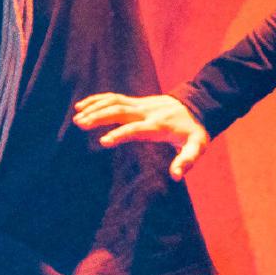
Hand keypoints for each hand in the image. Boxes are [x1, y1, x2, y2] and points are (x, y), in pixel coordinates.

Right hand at [74, 91, 208, 179]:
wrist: (197, 105)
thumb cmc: (194, 131)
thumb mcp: (196, 146)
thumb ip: (187, 160)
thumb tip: (176, 176)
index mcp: (158, 125)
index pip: (136, 129)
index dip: (120, 134)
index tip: (103, 141)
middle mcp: (147, 112)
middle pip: (120, 110)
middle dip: (100, 116)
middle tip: (81, 124)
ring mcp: (141, 104)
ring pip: (115, 101)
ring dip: (95, 107)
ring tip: (77, 117)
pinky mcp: (137, 102)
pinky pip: (115, 98)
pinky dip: (98, 99)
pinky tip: (83, 105)